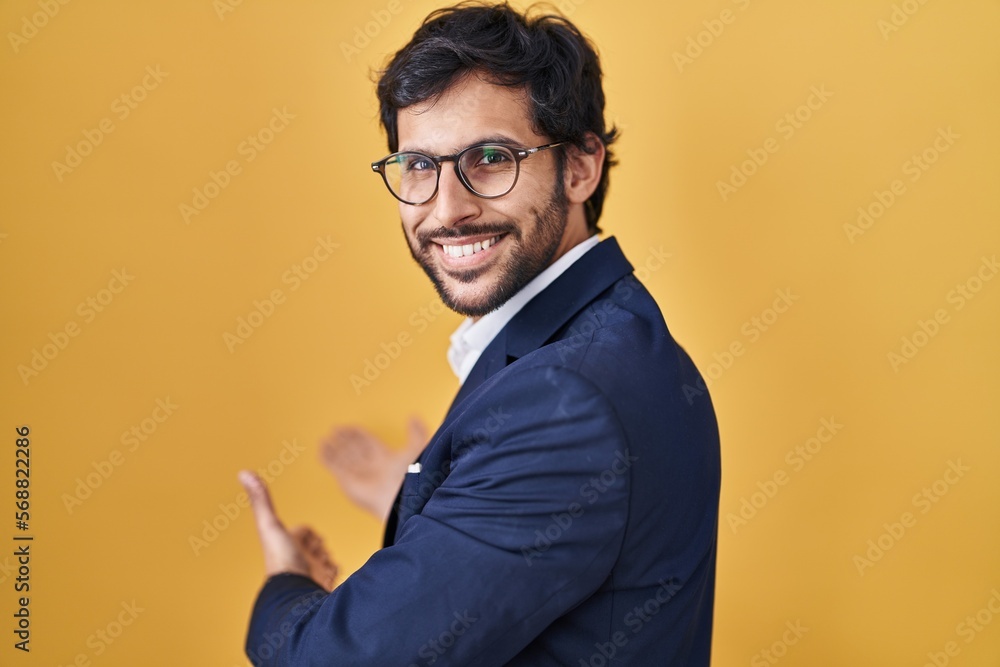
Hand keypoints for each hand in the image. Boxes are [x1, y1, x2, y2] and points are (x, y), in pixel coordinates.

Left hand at [239, 471, 337, 590]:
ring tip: (322, 568)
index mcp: (285, 545)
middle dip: (320, 547)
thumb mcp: (269, 523)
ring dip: (328, 561)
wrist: (295, 592)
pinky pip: (333, 575)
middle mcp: (295, 560)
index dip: (308, 533)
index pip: (304, 532)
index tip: (310, 540)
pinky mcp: (318, 586)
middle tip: (317, 555)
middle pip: (316, 545)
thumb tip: (243, 472)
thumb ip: (260, 499)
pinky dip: (333, 574)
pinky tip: (328, 578)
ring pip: (326, 560)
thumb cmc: (281, 558)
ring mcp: (307, 574)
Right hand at [319, 417, 428, 520]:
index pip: (368, 442)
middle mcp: (370, 467)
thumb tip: (413, 416)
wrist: (398, 500)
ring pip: (343, 458)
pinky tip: (322, 447)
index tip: (349, 427)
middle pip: (354, 450)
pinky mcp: (347, 482)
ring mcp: (358, 475)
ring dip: (334, 448)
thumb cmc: (409, 478)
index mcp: (385, 458)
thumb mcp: (416, 449)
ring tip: (326, 437)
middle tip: (335, 429)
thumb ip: (416, 432)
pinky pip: (334, 467)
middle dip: (345, 440)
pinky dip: (326, 458)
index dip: (358, 434)